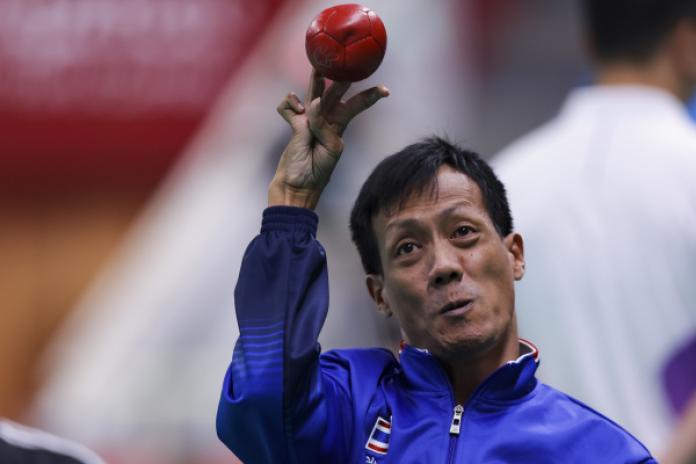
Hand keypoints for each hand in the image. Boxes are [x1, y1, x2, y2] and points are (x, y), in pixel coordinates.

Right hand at [269, 68, 388, 208]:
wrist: (295, 186)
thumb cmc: (316, 173)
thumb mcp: (330, 149)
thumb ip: (323, 126)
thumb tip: (313, 103)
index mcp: (339, 127)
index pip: (356, 106)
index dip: (370, 96)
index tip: (386, 90)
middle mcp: (324, 120)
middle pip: (335, 94)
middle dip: (342, 79)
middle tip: (348, 63)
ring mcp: (307, 121)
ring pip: (313, 93)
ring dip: (316, 81)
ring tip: (318, 70)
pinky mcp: (292, 124)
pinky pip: (290, 107)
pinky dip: (290, 105)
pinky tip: (294, 109)